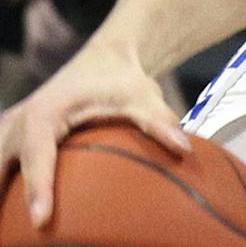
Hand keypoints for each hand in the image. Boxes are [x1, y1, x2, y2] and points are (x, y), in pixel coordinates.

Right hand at [0, 37, 189, 227]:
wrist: (104, 58)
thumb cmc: (123, 79)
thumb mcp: (144, 95)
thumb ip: (160, 121)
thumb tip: (184, 148)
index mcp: (44, 113)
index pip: (36, 156)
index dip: (37, 188)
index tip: (41, 220)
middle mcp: (18, 123)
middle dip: (3, 198)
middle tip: (21, 233)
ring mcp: (8, 132)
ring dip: (2, 190)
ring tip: (15, 230)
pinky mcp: (11, 140)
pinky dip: (4, 186)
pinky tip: (14, 214)